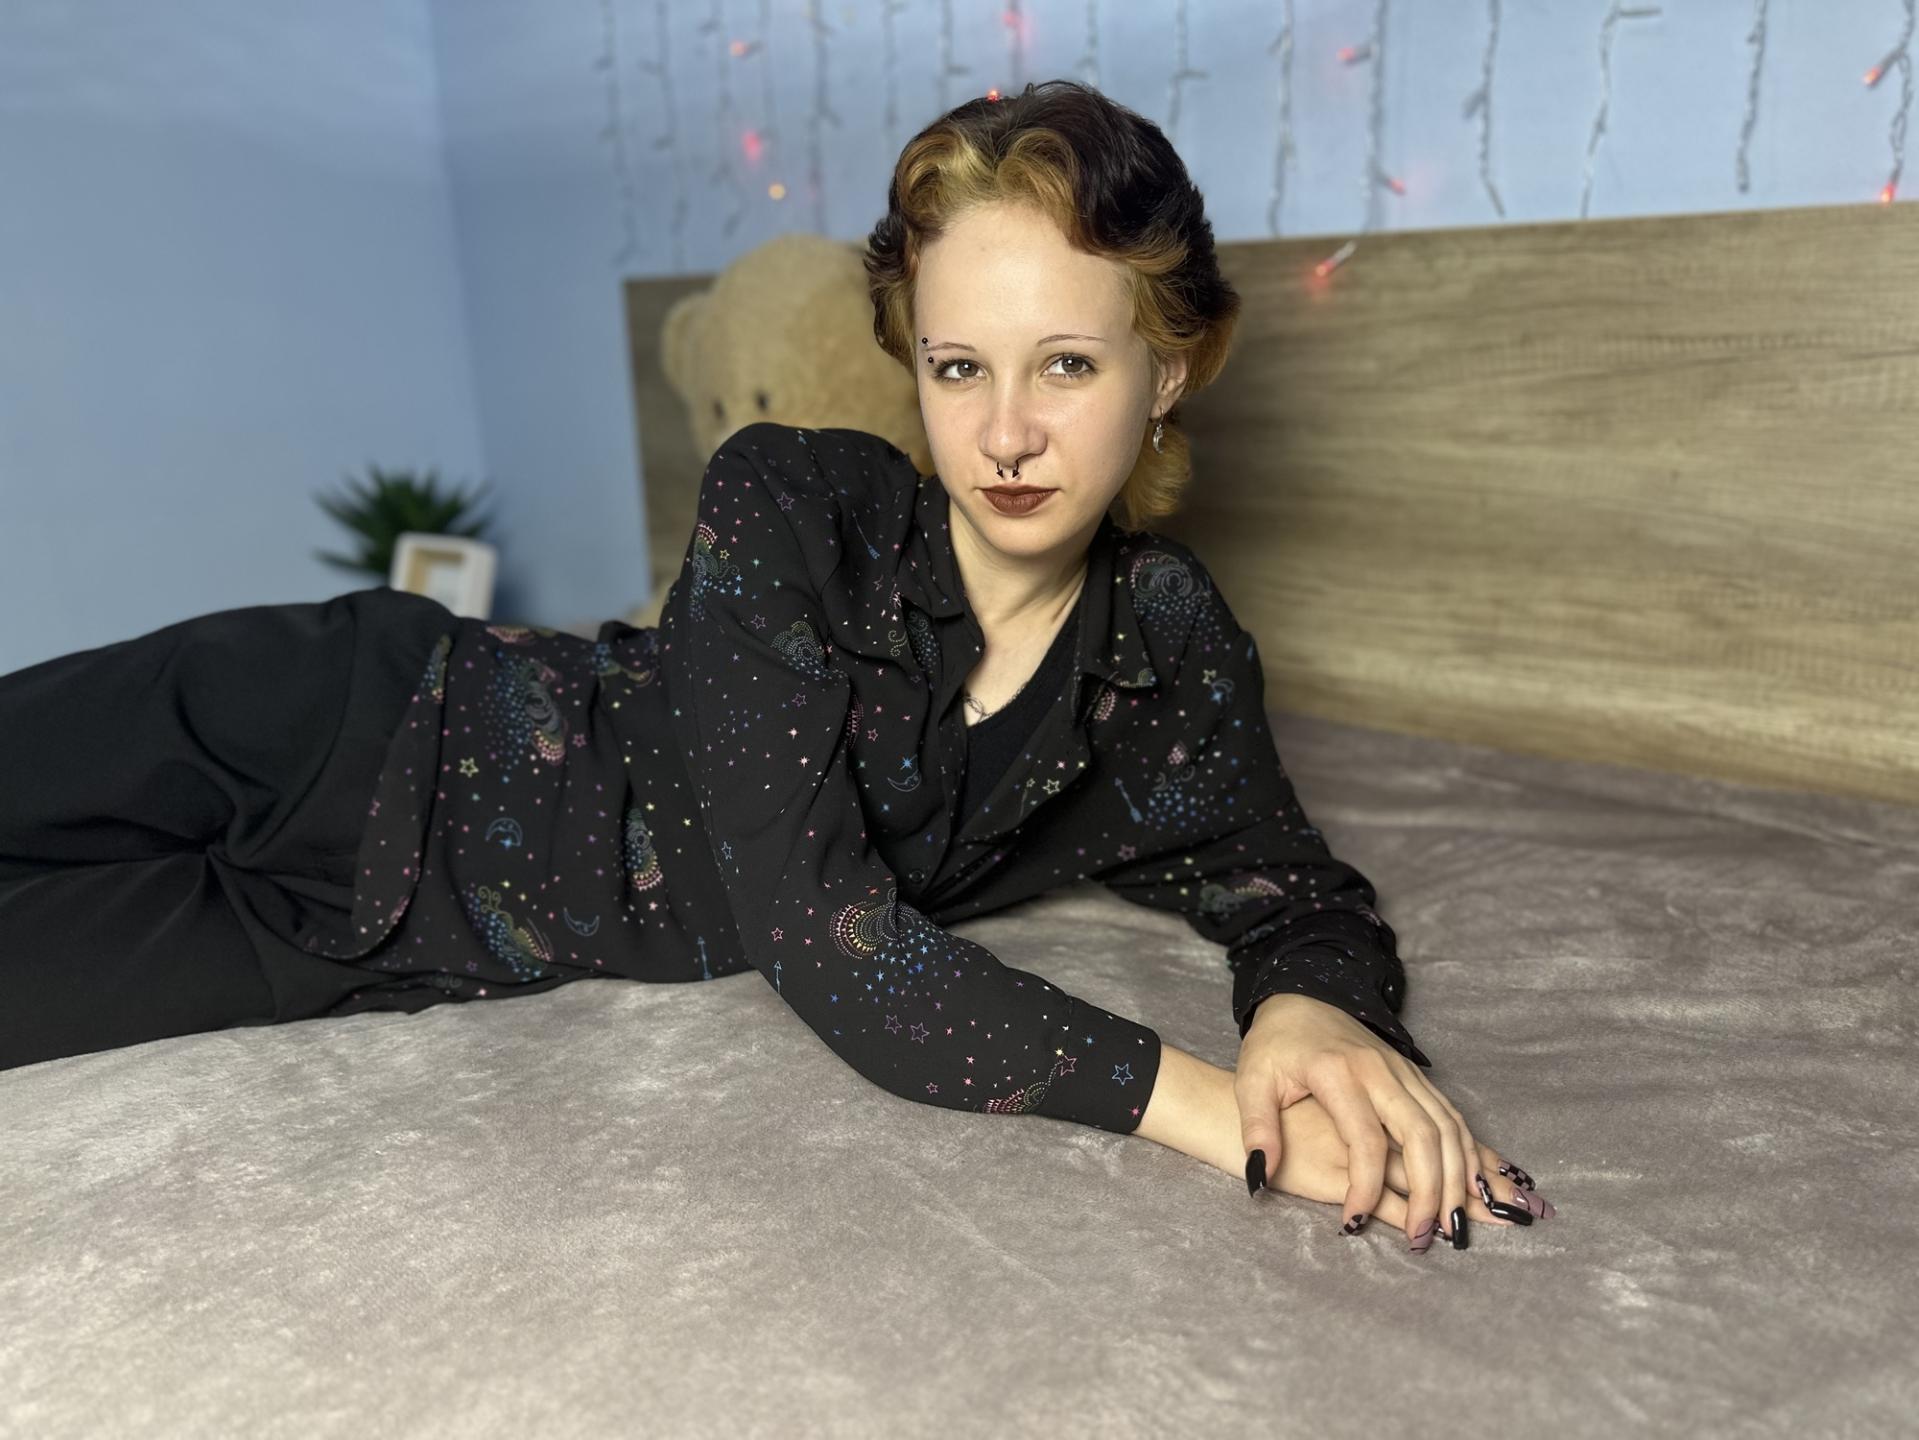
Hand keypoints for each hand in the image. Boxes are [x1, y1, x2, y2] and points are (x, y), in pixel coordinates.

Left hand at [1235, 994, 1555, 1247]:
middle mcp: (1380, 1070)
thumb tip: (1260, 1175)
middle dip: (1430, 1191)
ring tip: (1454, 1225)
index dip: (1364, 1187)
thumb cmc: (1276, 1043)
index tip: (1353, 1222)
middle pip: (1422, 1136)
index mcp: (1338, 1073)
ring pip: (1447, 1127)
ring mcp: (1404, 1071)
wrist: (1304, 995)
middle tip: (1425, 1237)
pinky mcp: (1416, 1075)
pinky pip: (1452, 1117)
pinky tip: (1471, 1188)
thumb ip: (1257, 1127)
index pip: (1364, 1140)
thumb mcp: (1252, 1079)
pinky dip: (1468, 1154)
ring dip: (1458, 1178)